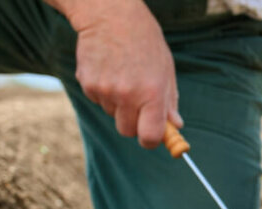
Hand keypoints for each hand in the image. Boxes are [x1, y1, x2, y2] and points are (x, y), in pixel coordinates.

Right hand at [69, 0, 181, 146]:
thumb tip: (175, 126)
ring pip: (112, 114)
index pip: (150, 136)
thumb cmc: (145, 42)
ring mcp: (105, 90)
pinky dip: (104, 92)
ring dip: (118, 104)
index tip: (152, 137)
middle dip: (134, 124)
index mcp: (152, 94)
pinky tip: (109, 70)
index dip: (151, 140)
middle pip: (127, 131)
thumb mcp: (166, 70)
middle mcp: (128, 95)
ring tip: (124, 76)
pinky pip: (98, 100)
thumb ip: (169, 101)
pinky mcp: (87, 83)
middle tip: (138, 103)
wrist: (111, 15)